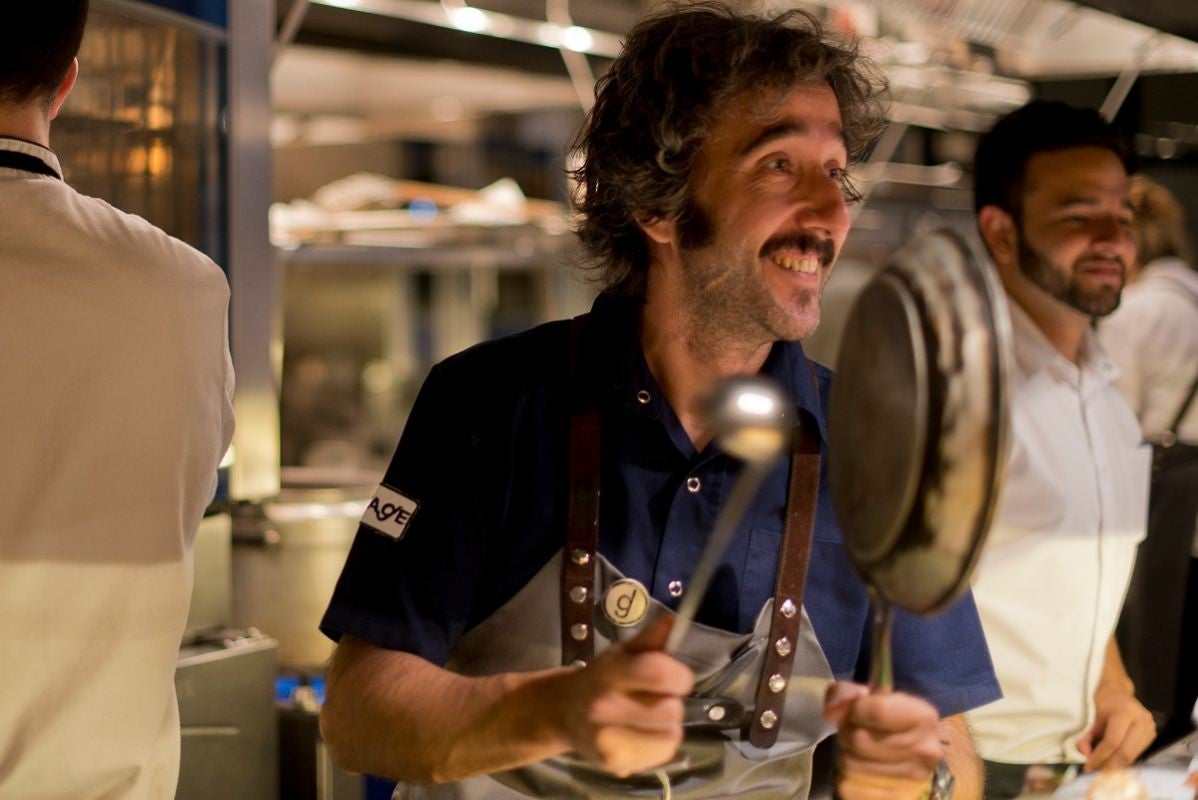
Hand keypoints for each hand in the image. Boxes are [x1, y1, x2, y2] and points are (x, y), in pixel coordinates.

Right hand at [552, 615, 693, 776]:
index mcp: (610, 673)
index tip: (676, 678)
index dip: (679, 676)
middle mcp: (606, 707)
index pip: (658, 674)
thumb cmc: (602, 678)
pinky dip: (661, 746)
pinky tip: (644, 736)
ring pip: (671, 737)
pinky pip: (663, 756)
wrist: (564, 712)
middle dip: (671, 702)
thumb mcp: (622, 653)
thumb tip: (673, 622)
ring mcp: (608, 739)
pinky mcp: (615, 764)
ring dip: (668, 727)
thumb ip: (650, 640)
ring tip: (651, 719)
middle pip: (671, 710)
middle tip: (657, 699)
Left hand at [823, 681, 943, 799]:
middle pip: (859, 739)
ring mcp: (913, 781)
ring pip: (850, 765)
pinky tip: (860, 771)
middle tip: (854, 732)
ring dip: (846, 755)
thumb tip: (831, 711)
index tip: (856, 711)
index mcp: (923, 717)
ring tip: (857, 752)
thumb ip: (847, 694)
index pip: (876, 710)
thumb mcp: (872, 697)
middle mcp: (924, 750)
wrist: (913, 758)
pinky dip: (847, 779)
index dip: (855, 709)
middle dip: (847, 733)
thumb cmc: (889, 722)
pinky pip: (848, 788)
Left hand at [1077, 687, 1155, 771]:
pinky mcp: (1152, 733)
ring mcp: (1150, 727)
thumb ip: (1085, 735)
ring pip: (1133, 756)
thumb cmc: (1101, 702)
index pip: (1113, 741)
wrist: (1117, 691)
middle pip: (1126, 752)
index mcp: (1125, 711)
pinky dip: (1123, 758)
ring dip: (1116, 764)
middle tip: (1095, 769)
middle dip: (1109, 764)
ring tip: (1101, 764)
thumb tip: (1085, 755)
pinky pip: (1137, 753)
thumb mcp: (1089, 714)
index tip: (1087, 766)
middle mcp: (1141, 719)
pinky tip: (1112, 757)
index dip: (1100, 756)